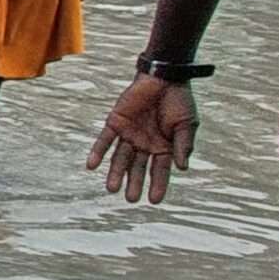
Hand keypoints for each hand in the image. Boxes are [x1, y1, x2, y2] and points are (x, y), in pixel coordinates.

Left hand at [87, 75, 199, 203]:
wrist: (164, 78)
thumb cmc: (179, 101)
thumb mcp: (186, 125)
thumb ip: (183, 145)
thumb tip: (182, 168)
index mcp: (164, 147)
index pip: (160, 170)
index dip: (157, 185)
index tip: (154, 201)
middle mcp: (145, 144)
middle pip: (137, 168)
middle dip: (134, 183)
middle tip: (130, 198)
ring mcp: (130, 134)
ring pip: (120, 158)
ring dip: (115, 173)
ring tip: (112, 188)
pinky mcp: (116, 122)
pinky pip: (105, 140)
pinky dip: (98, 152)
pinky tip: (91, 166)